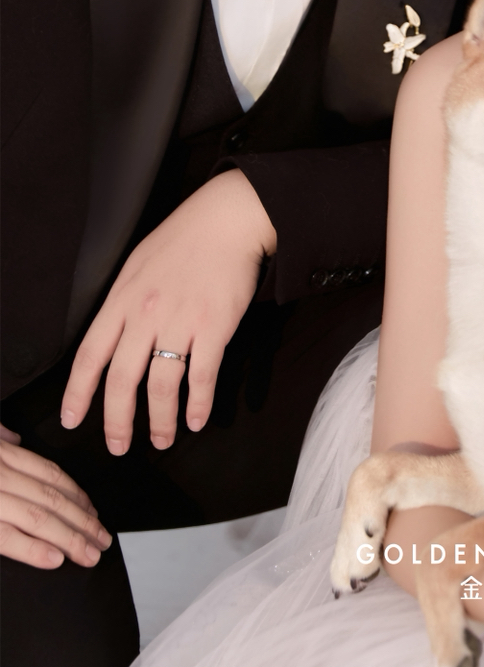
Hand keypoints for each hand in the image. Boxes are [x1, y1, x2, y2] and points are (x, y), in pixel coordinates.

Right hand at [0, 427, 111, 568]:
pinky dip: (33, 549)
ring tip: (90, 555)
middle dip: (84, 521)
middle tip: (103, 539)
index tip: (94, 511)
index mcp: (3, 456)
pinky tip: (56, 559)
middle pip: (53, 499)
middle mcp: (2, 476)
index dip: (77, 493)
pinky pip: (7, 538)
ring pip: (39, 519)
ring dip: (71, 539)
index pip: (50, 474)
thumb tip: (14, 438)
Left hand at [61, 170, 276, 453]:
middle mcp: (146, 314)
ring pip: (162, 385)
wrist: (228, 220)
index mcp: (122, 299)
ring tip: (162, 440)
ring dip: (161, 420)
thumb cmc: (182, 240)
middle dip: (117, 421)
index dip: (78, 393)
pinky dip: (199, 404)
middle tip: (118, 446)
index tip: (72, 420)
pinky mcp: (215, 327)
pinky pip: (202, 376)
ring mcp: (181, 321)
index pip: (90, 355)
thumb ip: (122, 303)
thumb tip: (112, 341)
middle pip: (123, 379)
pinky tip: (197, 420)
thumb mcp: (137, 265)